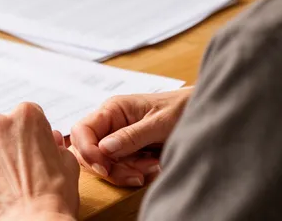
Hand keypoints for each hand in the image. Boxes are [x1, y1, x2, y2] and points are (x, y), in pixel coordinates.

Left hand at [0, 103, 80, 220]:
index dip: (35, 133)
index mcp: (26, 116)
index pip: (29, 115)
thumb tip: (52, 140)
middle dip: (12, 143)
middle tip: (24, 167)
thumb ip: (58, 145)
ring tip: (11, 183)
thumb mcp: (68, 163)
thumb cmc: (54, 196)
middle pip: (4, 127)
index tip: (37, 148)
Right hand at [69, 87, 192, 186]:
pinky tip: (152, 166)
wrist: (199, 113)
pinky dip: (133, 173)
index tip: (105, 167)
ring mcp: (116, 138)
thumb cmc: (180, 109)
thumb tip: (103, 148)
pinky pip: (119, 168)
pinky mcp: (126, 151)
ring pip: (103, 164)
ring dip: (125, 171)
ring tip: (151, 165)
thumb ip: (131, 136)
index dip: (87, 151)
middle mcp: (110, 124)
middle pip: (88, 152)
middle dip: (110, 167)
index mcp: (112, 109)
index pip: (81, 131)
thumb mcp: (159, 123)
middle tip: (136, 173)